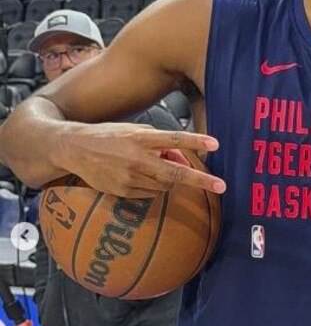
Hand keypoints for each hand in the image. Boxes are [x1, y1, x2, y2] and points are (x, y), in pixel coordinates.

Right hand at [58, 122, 224, 197]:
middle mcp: (137, 159)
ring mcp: (130, 178)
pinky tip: (143, 176)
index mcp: (140, 139)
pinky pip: (151, 194)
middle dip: (201, 180)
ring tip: (157, 166)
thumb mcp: (133, 131)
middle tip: (222, 185)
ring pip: (166, 185)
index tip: (216, 144)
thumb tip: (180, 156)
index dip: (196, 141)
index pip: (174, 139)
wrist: (73, 149)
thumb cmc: (108, 136)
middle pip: (177, 173)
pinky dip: (155, 187)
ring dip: (172, 178)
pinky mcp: (124, 192)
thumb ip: (157, 142)